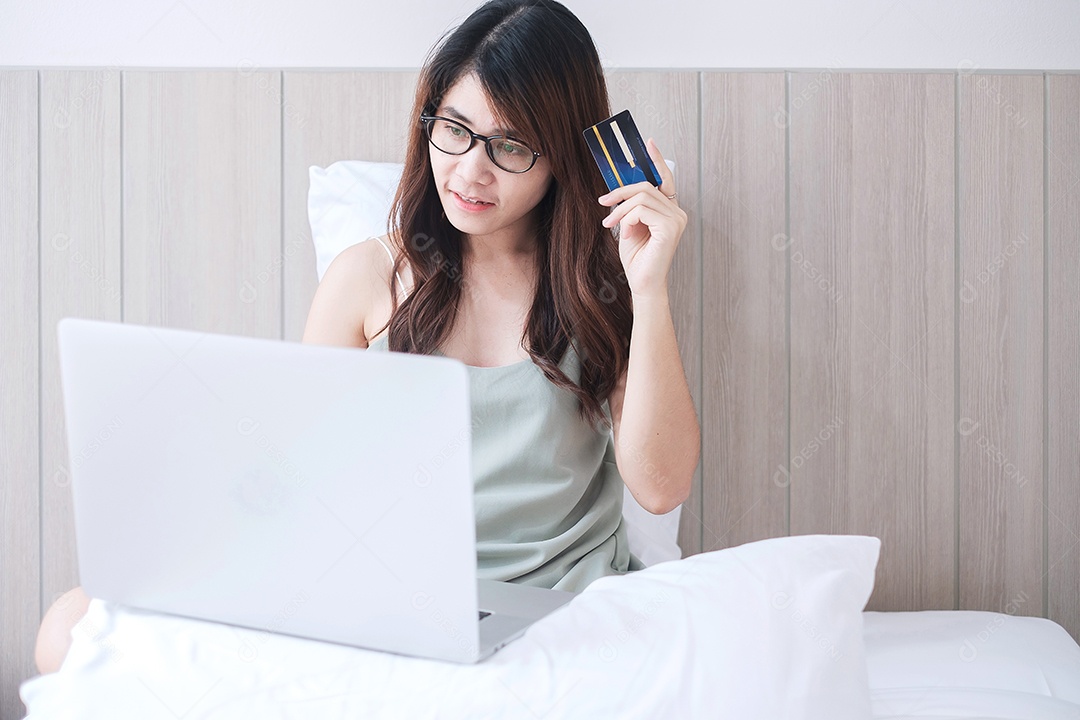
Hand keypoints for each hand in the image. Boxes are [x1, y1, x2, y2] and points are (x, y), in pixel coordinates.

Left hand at [598, 137, 686, 299]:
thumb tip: (620, 186)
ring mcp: (676, 219)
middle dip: (621, 191)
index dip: (656, 160)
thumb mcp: (630, 224)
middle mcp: (677, 212)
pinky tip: (624, 231)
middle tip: (604, 202)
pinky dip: (627, 217)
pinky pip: (642, 209)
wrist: (642, 283)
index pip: (664, 179)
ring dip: (620, 208)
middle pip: (647, 185)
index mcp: (670, 210)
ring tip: (611, 224)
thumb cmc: (637, 258)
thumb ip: (631, 206)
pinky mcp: (670, 227)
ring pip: (642, 196)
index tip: (647, 143)